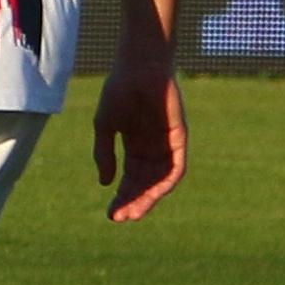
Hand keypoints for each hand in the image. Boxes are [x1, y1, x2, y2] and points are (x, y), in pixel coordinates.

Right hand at [93, 51, 184, 218]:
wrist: (139, 66)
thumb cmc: (120, 90)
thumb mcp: (105, 125)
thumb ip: (104, 153)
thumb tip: (105, 183)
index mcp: (136, 146)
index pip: (130, 178)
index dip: (121, 196)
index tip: (110, 214)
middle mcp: (154, 149)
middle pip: (145, 183)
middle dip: (133, 202)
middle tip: (121, 218)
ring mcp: (168, 145)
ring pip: (161, 181)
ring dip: (148, 198)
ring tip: (133, 212)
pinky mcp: (179, 139)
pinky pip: (176, 167)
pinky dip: (165, 182)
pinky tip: (152, 193)